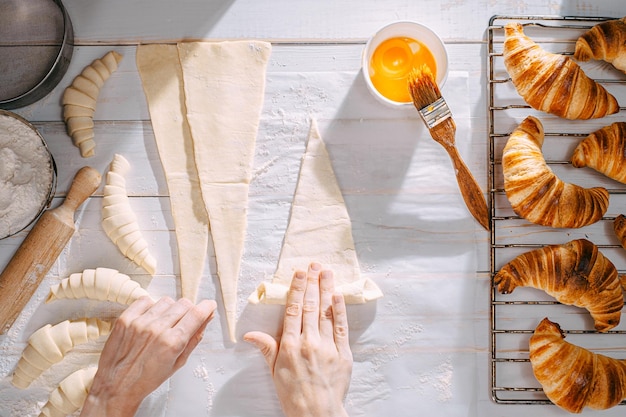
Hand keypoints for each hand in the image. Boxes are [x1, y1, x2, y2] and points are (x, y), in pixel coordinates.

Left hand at [80, 296, 216, 416]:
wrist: (116, 386)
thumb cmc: (146, 379)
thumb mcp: (178, 362)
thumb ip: (194, 338)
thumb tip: (206, 319)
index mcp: (172, 342)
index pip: (196, 314)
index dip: (206, 307)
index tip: (208, 305)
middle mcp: (156, 330)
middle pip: (183, 304)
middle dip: (188, 311)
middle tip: (183, 321)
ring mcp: (139, 323)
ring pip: (166, 301)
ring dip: (170, 309)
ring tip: (163, 323)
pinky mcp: (125, 319)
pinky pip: (145, 300)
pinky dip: (151, 306)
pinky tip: (150, 319)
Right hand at [244, 262, 351, 416]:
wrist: (316, 413)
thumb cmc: (293, 393)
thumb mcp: (274, 370)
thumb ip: (266, 347)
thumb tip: (249, 333)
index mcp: (290, 346)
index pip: (293, 310)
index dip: (297, 289)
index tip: (299, 273)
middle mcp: (309, 342)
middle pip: (310, 306)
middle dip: (312, 283)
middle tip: (314, 265)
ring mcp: (327, 347)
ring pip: (326, 312)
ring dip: (327, 290)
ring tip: (327, 272)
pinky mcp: (343, 353)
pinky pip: (341, 327)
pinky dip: (340, 310)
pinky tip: (338, 295)